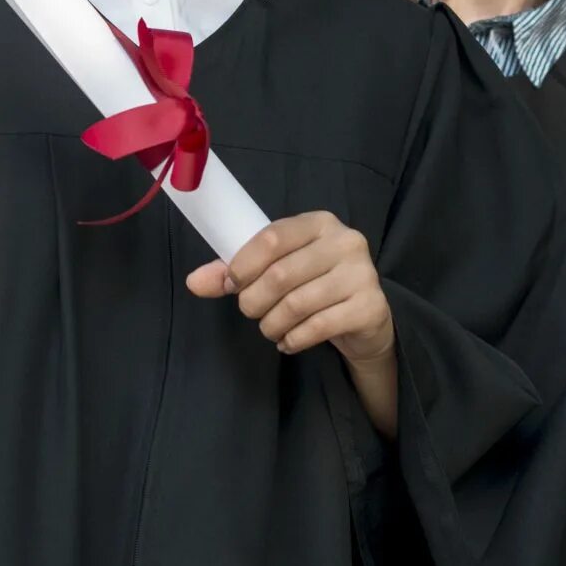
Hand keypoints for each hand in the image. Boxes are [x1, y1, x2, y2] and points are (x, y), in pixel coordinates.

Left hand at [190, 212, 398, 432]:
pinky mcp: (371, 306)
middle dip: (254, 301)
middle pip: (281, 274)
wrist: (365, 317)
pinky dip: (294, 339)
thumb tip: (194, 282)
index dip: (243, 265)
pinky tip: (288, 342)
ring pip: (297, 304)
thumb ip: (236, 272)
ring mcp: (363, 274)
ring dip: (272, 324)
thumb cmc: (314, 284)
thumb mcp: (276, 269)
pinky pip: (318, 326)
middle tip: (251, 312)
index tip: (230, 285)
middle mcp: (346, 241)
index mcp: (319, 222)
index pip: (272, 238)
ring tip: (270, 329)